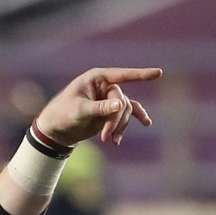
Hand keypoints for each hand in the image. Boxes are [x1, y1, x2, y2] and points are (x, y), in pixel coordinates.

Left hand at [36, 67, 162, 146]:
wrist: (56, 131)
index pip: (121, 75)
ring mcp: (109, 99)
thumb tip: (120, 105)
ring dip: (120, 126)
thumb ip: (99, 108)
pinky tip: (147, 123)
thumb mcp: (79, 111)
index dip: (140, 75)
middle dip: (115, 121)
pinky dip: (135, 119)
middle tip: (105, 138)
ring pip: (125, 110)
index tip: (159, 73)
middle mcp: (104, 86)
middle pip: (122, 101)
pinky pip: (128, 112)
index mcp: (96, 78)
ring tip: (111, 141)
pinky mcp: (110, 111)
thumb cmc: (62, 115)